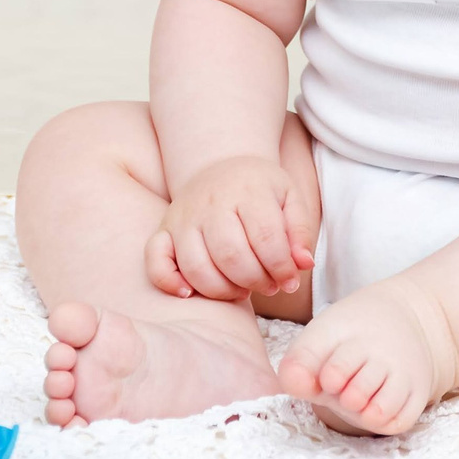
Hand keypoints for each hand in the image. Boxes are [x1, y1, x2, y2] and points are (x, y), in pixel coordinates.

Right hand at [147, 155, 315, 302]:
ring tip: (241, 290)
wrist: (220, 165)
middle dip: (255, 281)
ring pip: (196, 266)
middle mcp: (210, 203)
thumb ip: (300, 231)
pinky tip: (189, 293)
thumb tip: (303, 264)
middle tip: (268, 285)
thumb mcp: (289, 198)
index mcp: (248, 191)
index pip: (266, 237)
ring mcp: (183, 218)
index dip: (281, 267)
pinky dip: (169, 281)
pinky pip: (155, 260)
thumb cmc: (259, 189)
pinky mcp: (163, 230)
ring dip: (222, 290)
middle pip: (231, 255)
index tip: (289, 280)